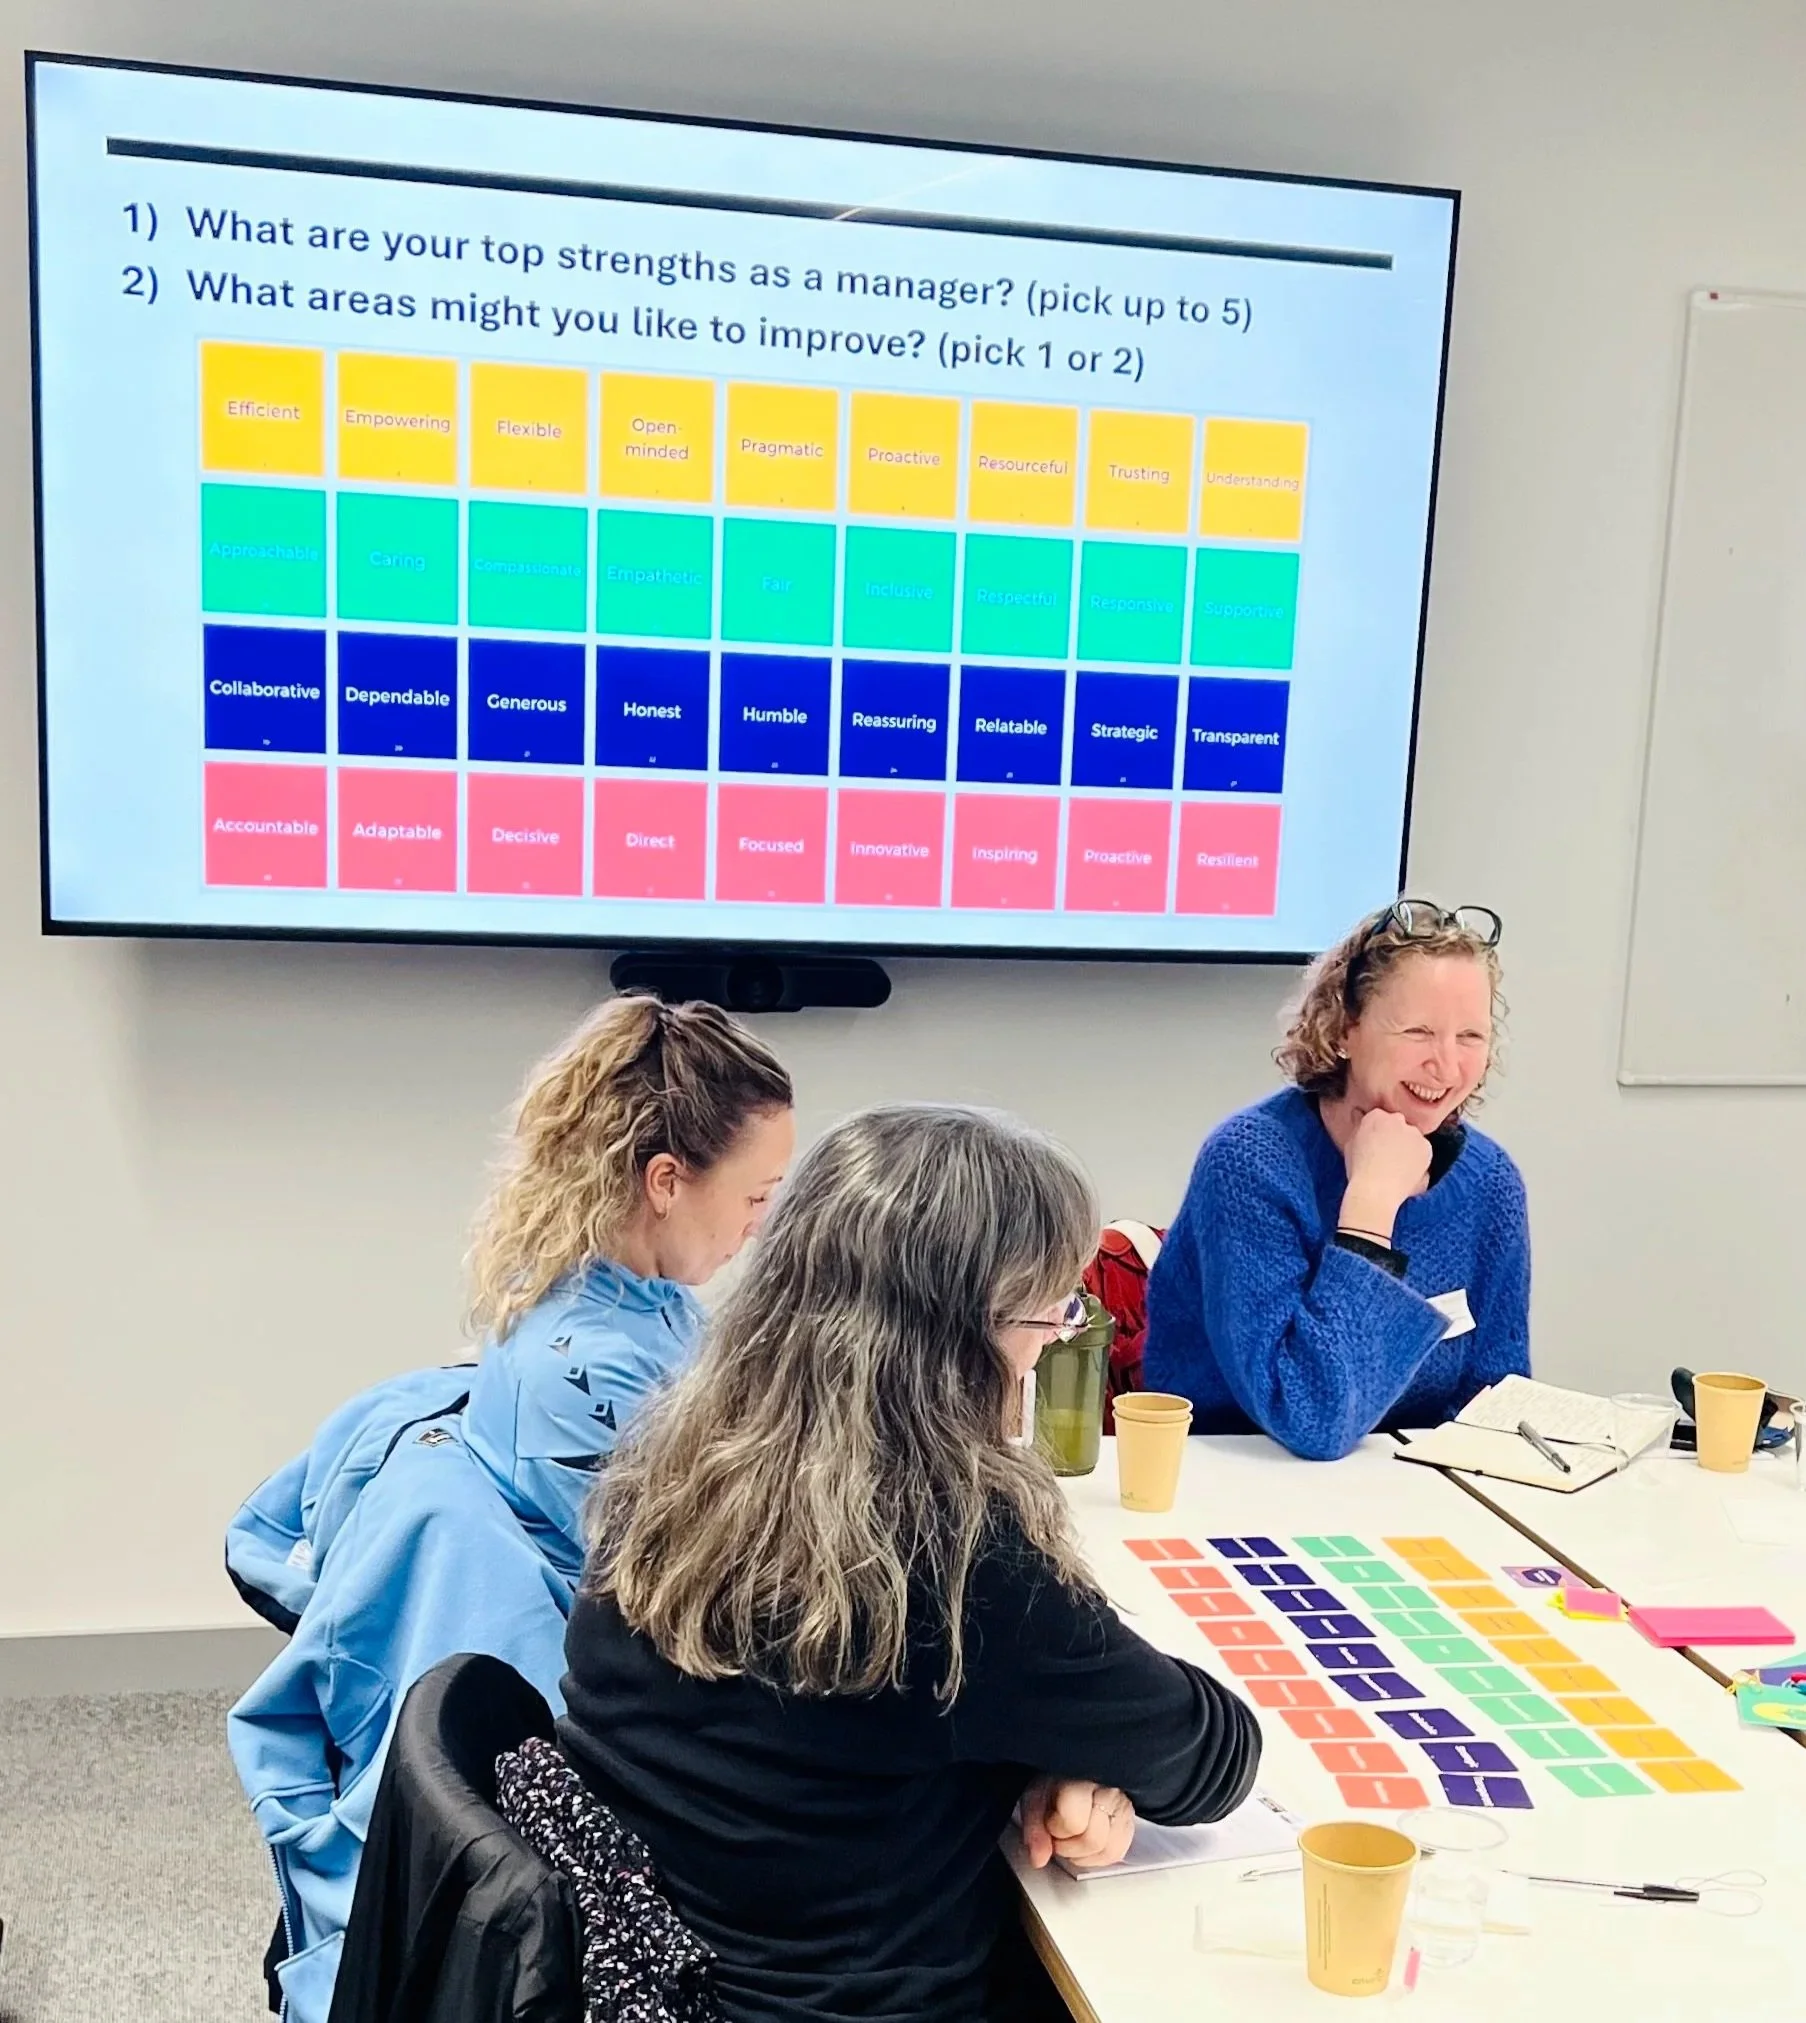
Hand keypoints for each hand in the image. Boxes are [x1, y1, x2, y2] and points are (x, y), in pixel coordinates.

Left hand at [1018, 1776, 1136, 1869]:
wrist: (1071, 1775)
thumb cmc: (1054, 1783)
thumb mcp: (1034, 1798)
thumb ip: (1034, 1829)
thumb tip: (1039, 1858)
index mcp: (1082, 1780)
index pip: (1074, 1821)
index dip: (1057, 1828)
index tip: (1049, 1821)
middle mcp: (1109, 1791)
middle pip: (1093, 1840)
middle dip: (1069, 1846)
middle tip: (1058, 1834)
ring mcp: (1124, 1807)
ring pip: (1109, 1851)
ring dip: (1083, 1855)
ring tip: (1072, 1838)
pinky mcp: (1130, 1822)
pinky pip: (1117, 1853)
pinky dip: (1097, 1857)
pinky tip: (1085, 1845)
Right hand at [1340, 1107, 1431, 1236]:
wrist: (1376, 1191)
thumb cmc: (1359, 1171)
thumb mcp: (1350, 1145)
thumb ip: (1358, 1127)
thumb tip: (1359, 1113)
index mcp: (1375, 1116)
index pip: (1380, 1118)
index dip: (1378, 1133)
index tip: (1377, 1146)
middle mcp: (1396, 1119)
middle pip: (1398, 1124)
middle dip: (1394, 1137)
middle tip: (1387, 1156)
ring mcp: (1413, 1132)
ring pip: (1413, 1137)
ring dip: (1408, 1147)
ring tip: (1397, 1167)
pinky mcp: (1426, 1147)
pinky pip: (1423, 1151)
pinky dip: (1418, 1159)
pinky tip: (1406, 1171)